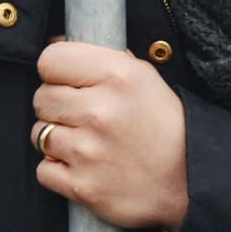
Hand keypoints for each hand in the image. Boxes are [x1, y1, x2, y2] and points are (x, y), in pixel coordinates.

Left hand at [32, 40, 188, 231]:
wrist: (191, 181)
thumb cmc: (167, 126)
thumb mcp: (145, 77)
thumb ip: (103, 61)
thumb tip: (56, 45)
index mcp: (117, 75)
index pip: (50, 60)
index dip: (56, 71)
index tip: (68, 81)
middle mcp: (99, 110)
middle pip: (41, 97)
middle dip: (56, 105)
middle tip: (81, 115)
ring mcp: (88, 151)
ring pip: (39, 134)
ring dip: (57, 138)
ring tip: (86, 142)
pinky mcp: (82, 186)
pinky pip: (44, 170)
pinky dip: (58, 170)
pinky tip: (84, 166)